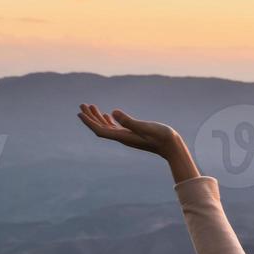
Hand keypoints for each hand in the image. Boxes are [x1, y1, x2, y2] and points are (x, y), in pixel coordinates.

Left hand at [77, 105, 199, 182]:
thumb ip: (129, 121)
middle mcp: (122, 137)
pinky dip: (108, 120)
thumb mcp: (146, 127)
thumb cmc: (162, 137)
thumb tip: (112, 112)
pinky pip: (116, 128)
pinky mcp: (133, 135)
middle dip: (90, 117)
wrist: (173, 147)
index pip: (101, 130)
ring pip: (107, 127)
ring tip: (90, 106)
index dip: (89, 122)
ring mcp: (127, 136)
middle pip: (101, 128)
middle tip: (81, 105)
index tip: (80, 113)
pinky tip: (108, 115)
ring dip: (98, 117)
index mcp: (123, 136)